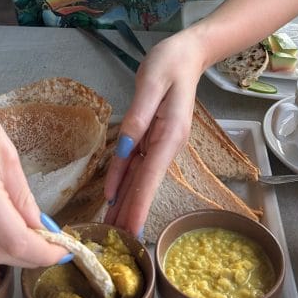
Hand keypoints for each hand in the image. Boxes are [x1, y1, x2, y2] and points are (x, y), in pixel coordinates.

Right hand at [0, 62, 67, 267]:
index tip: (64, 252)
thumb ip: (22, 196)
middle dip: (28, 255)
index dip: (42, 254)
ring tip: (32, 234)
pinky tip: (2, 224)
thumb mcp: (6, 151)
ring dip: (8, 248)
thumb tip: (40, 228)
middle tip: (52, 246)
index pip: (15, 242)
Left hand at [103, 31, 204, 236]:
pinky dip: (124, 182)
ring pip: (140, 178)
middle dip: (130, 213)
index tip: (130, 231)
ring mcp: (162, 142)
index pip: (150, 176)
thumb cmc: (169, 62)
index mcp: (170, 133)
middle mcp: (168, 144)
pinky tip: (113, 199)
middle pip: (145, 184)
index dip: (138, 204)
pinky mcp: (154, 137)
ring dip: (125, 203)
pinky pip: (136, 163)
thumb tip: (126, 148)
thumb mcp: (151, 82)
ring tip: (110, 229)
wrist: (187, 53)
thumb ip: (138, 116)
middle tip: (113, 243)